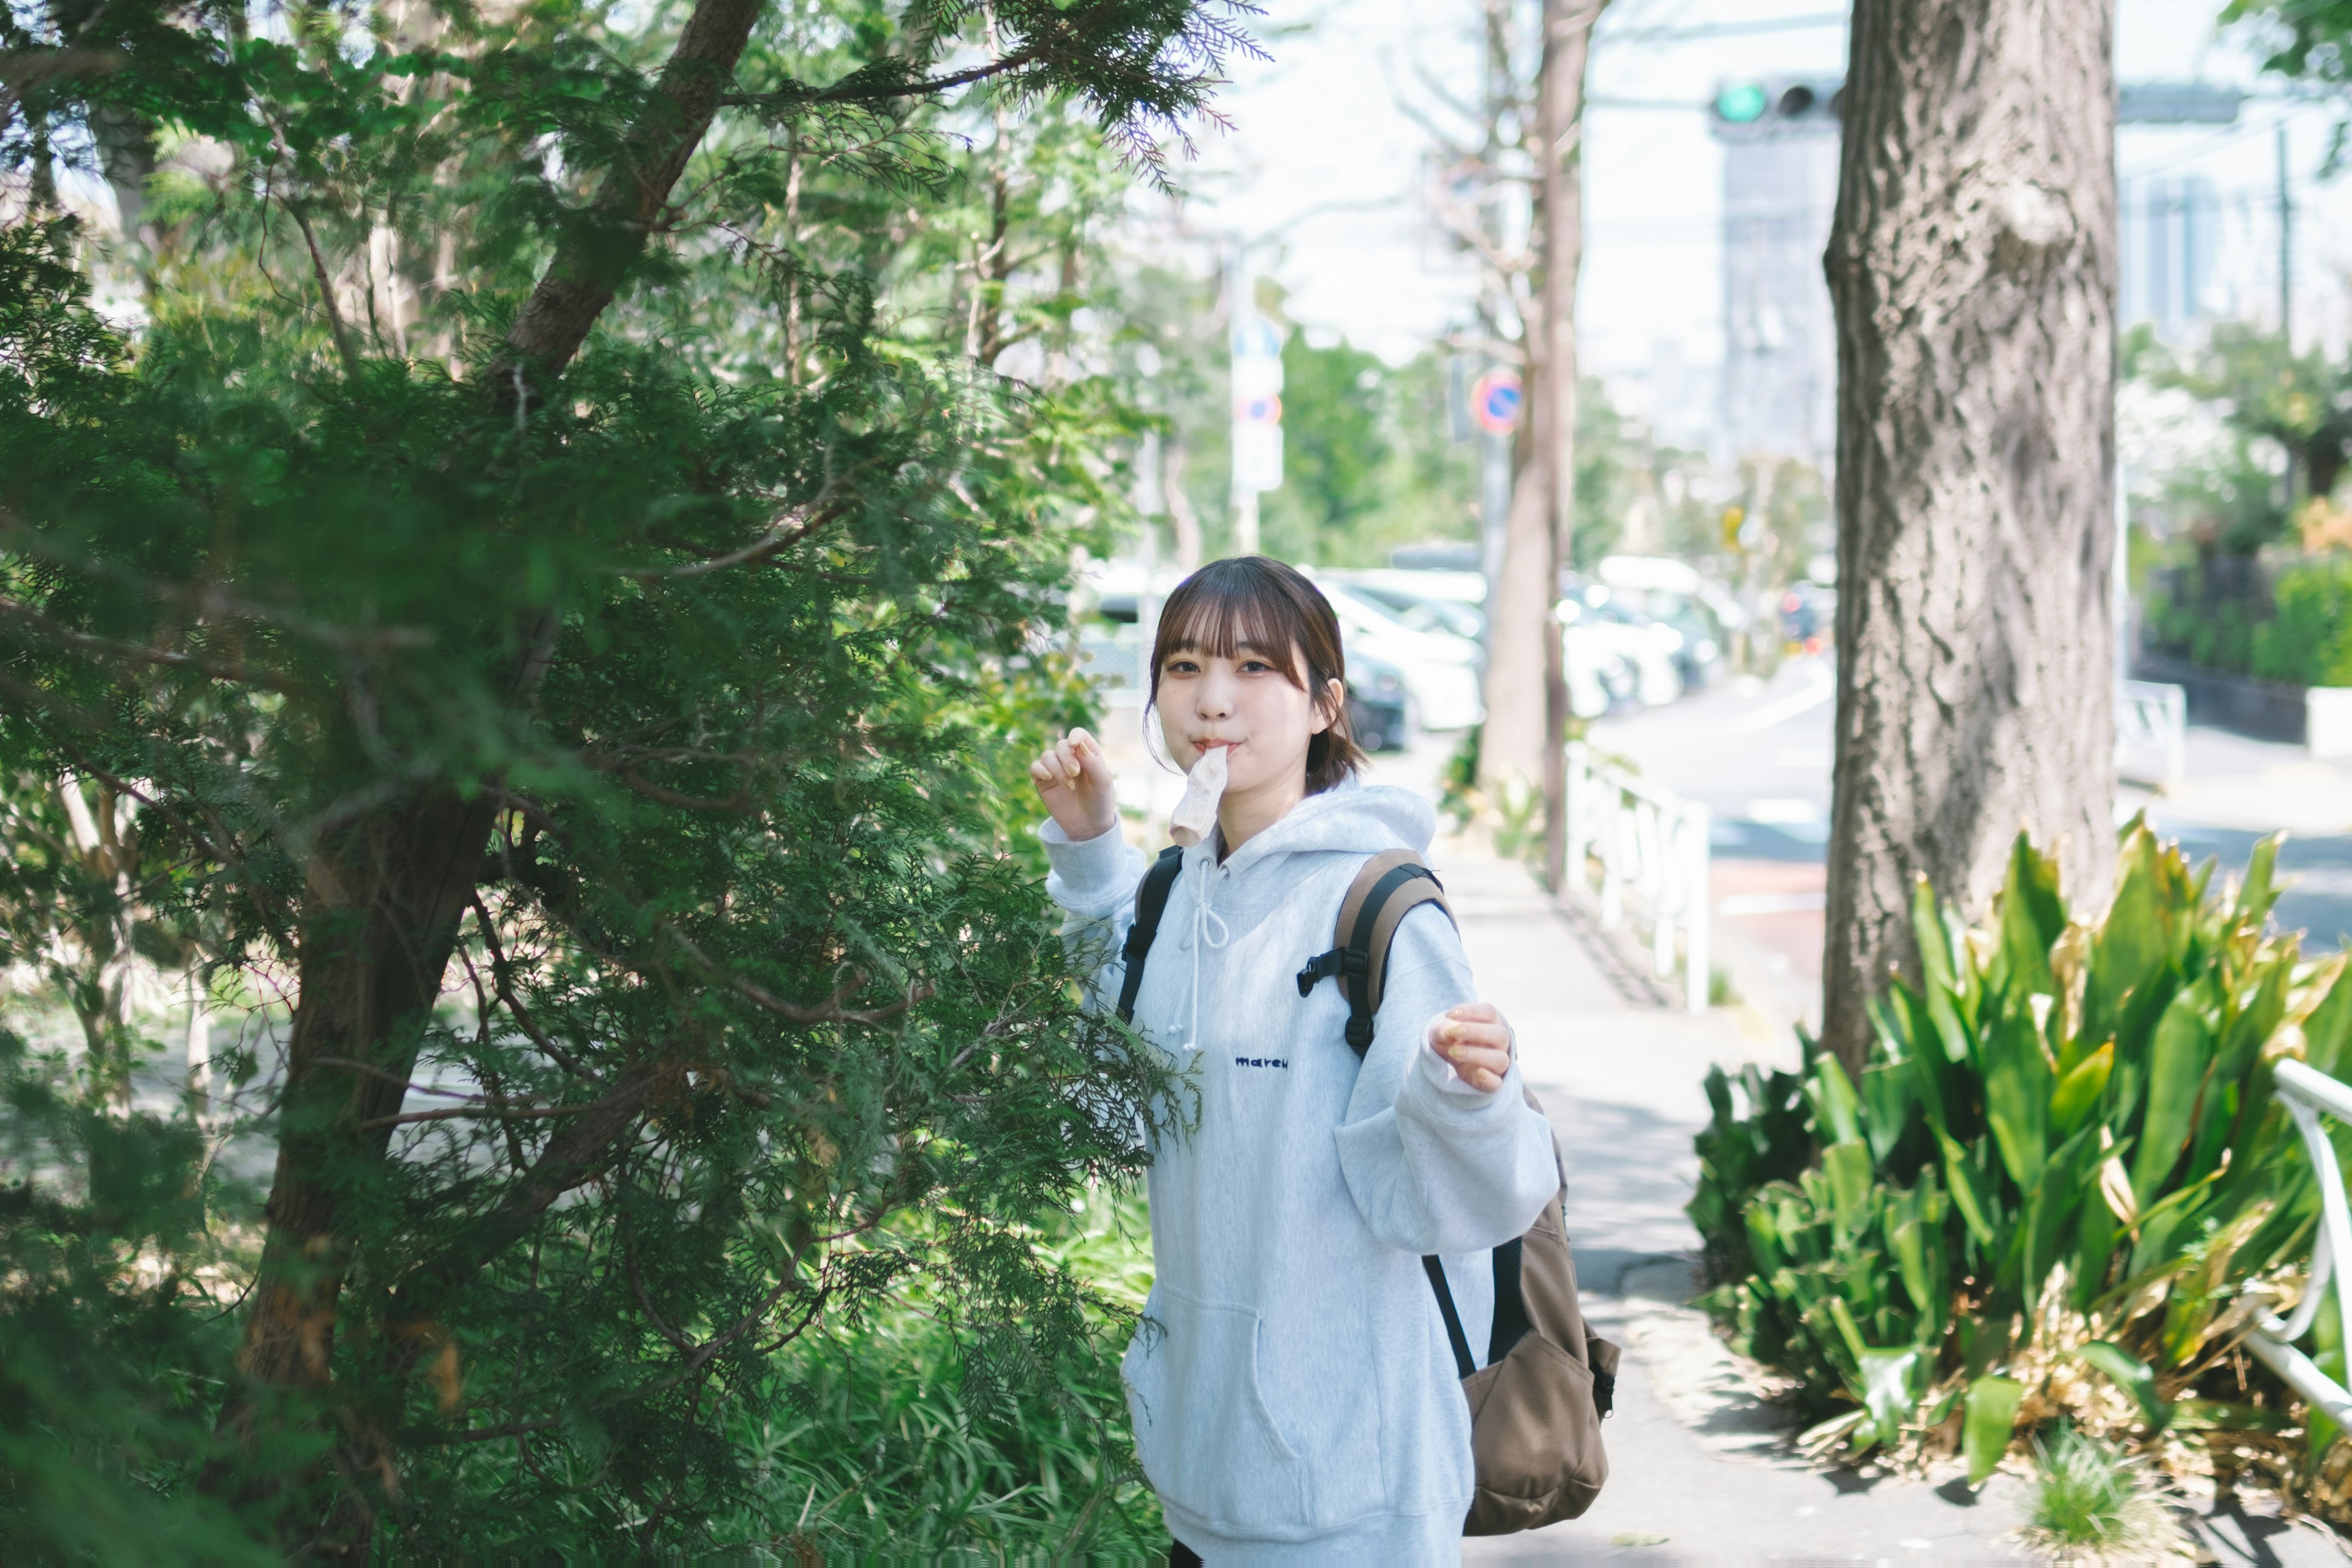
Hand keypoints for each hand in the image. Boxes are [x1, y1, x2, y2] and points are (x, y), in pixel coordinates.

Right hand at [1030, 727, 1118, 841]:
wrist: (1088, 825)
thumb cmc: (1099, 800)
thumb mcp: (1102, 781)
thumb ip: (1092, 762)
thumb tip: (1077, 745)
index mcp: (1087, 753)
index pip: (1078, 735)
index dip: (1075, 737)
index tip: (1074, 745)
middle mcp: (1070, 757)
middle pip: (1061, 745)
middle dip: (1067, 758)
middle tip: (1075, 774)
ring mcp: (1055, 768)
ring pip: (1048, 755)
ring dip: (1057, 769)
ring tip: (1069, 786)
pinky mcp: (1043, 780)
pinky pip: (1035, 767)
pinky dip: (1040, 769)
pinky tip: (1048, 778)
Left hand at [1428, 1002, 1512, 1092]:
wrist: (1448, 1063)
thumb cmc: (1450, 1041)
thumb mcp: (1441, 1033)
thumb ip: (1442, 1030)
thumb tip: (1448, 1032)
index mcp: (1490, 1023)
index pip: (1490, 1012)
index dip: (1471, 1011)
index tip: (1450, 1015)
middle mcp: (1499, 1043)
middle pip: (1500, 1034)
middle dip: (1476, 1031)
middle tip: (1454, 1032)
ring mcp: (1497, 1064)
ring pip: (1500, 1059)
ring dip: (1477, 1054)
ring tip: (1454, 1052)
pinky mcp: (1491, 1082)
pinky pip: (1497, 1083)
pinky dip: (1490, 1079)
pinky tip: (1478, 1072)